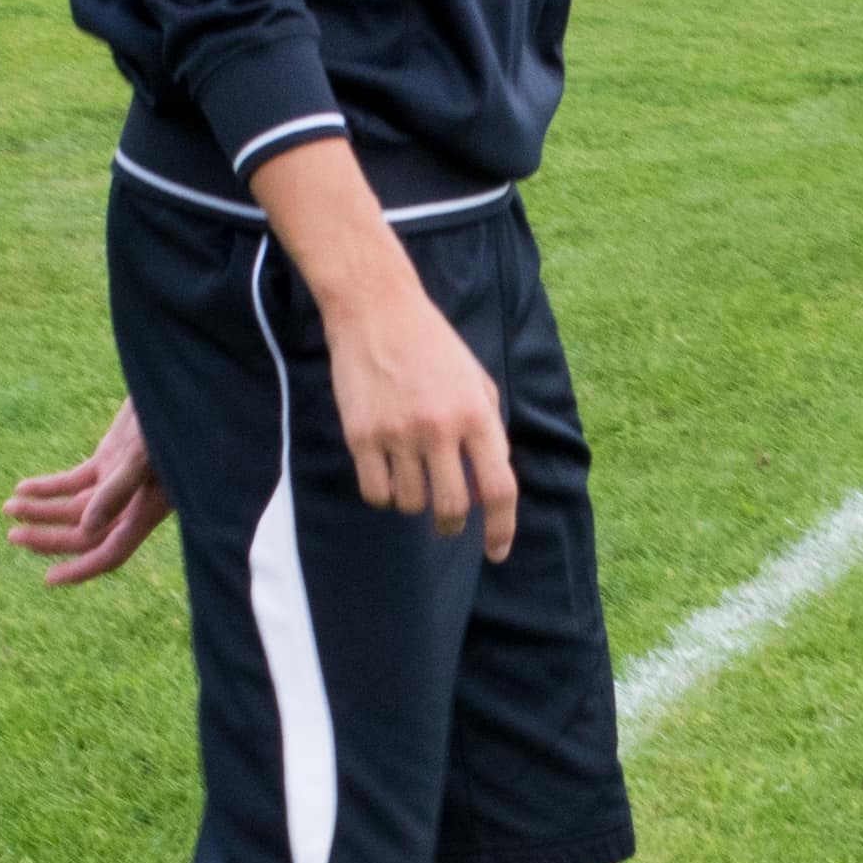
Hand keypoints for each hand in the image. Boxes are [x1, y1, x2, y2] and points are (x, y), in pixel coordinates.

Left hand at [4, 399, 174, 586]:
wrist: (175, 389)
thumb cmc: (168, 422)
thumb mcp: (142, 455)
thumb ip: (117, 491)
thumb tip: (87, 529)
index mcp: (145, 510)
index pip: (110, 552)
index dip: (81, 569)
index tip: (48, 579)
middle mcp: (131, 502)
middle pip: (84, 533)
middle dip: (48, 537)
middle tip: (13, 534)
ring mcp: (118, 481)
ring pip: (74, 507)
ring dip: (41, 510)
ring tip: (8, 508)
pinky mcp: (110, 459)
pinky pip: (74, 481)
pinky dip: (49, 487)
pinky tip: (23, 488)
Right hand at [316, 264, 515, 558]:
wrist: (376, 310)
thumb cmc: (433, 346)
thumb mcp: (477, 381)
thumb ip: (488, 432)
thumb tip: (487, 487)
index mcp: (476, 414)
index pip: (498, 489)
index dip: (501, 529)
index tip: (495, 552)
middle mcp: (439, 428)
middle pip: (451, 507)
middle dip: (451, 525)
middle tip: (446, 524)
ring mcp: (398, 433)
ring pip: (409, 504)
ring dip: (413, 502)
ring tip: (410, 476)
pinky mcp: (361, 435)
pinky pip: (375, 493)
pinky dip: (383, 495)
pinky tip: (385, 474)